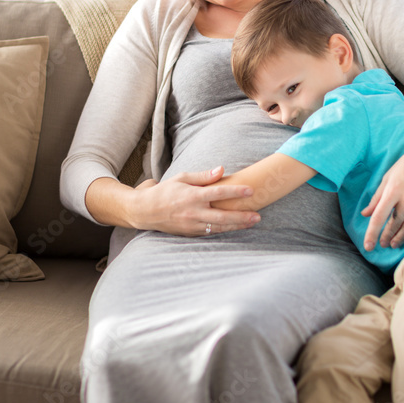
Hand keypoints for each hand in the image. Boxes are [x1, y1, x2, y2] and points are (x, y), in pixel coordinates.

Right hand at [133, 166, 259, 235]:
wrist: (145, 211)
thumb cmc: (166, 191)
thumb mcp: (182, 178)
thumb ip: (203, 176)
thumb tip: (222, 169)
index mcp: (192, 196)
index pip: (218, 193)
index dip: (236, 192)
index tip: (250, 190)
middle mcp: (193, 212)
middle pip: (222, 216)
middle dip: (241, 217)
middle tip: (258, 215)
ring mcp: (192, 225)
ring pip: (219, 227)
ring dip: (237, 226)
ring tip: (252, 222)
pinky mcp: (190, 233)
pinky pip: (211, 232)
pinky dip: (224, 230)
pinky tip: (237, 227)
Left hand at [360, 139, 403, 250]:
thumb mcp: (389, 177)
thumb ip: (377, 197)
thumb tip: (365, 214)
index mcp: (393, 190)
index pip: (379, 216)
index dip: (372, 233)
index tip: (368, 246)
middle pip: (395, 223)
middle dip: (386, 236)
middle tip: (382, 245)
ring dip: (399, 237)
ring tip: (393, 244)